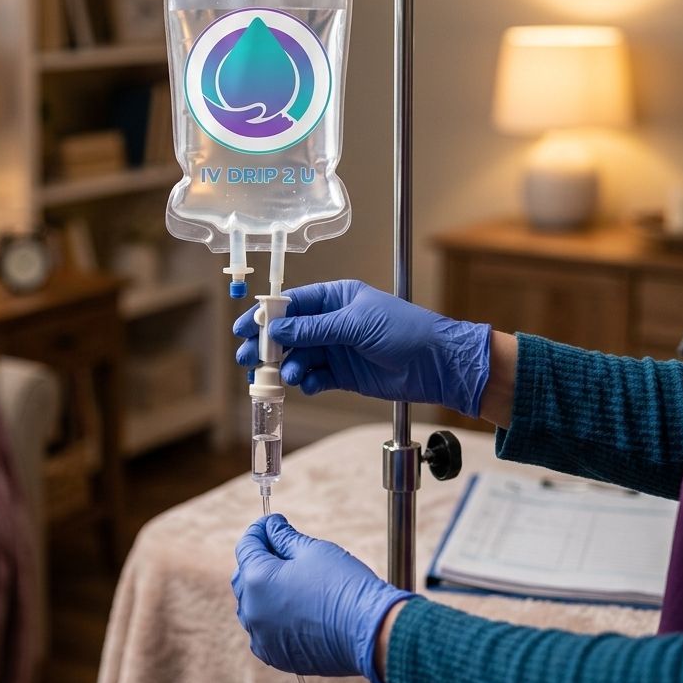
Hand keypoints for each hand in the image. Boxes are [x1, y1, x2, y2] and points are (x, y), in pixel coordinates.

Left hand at [231, 514, 412, 682]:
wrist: (371, 633)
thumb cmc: (344, 586)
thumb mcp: (313, 550)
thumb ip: (284, 537)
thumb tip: (272, 526)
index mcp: (258, 580)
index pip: (247, 546)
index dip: (260, 529)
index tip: (273, 522)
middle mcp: (252, 611)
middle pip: (244, 576)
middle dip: (259, 559)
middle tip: (281, 547)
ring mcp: (262, 637)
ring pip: (252, 605)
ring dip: (263, 589)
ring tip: (288, 577)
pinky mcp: (276, 655)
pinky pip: (263, 630)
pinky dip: (271, 616)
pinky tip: (291, 606)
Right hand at [234, 279, 491, 416]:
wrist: (436, 364)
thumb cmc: (404, 330)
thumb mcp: (355, 324)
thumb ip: (314, 328)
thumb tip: (276, 328)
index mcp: (337, 298)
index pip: (294, 304)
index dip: (267, 315)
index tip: (245, 327)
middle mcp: (334, 322)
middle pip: (291, 332)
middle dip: (269, 345)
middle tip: (247, 358)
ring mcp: (338, 348)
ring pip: (301, 357)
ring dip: (289, 366)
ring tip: (287, 375)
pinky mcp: (344, 374)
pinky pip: (315, 377)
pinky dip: (307, 382)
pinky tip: (308, 384)